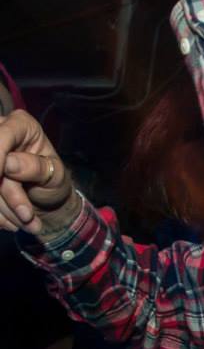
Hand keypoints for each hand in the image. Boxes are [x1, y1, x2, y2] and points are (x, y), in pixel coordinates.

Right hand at [0, 110, 77, 235]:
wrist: (46, 201)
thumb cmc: (53, 181)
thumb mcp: (55, 175)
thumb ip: (34, 167)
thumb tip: (8, 162)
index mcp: (21, 125)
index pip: (1, 136)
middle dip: (7, 194)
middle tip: (28, 217)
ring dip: (5, 209)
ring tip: (30, 223)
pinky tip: (13, 223)